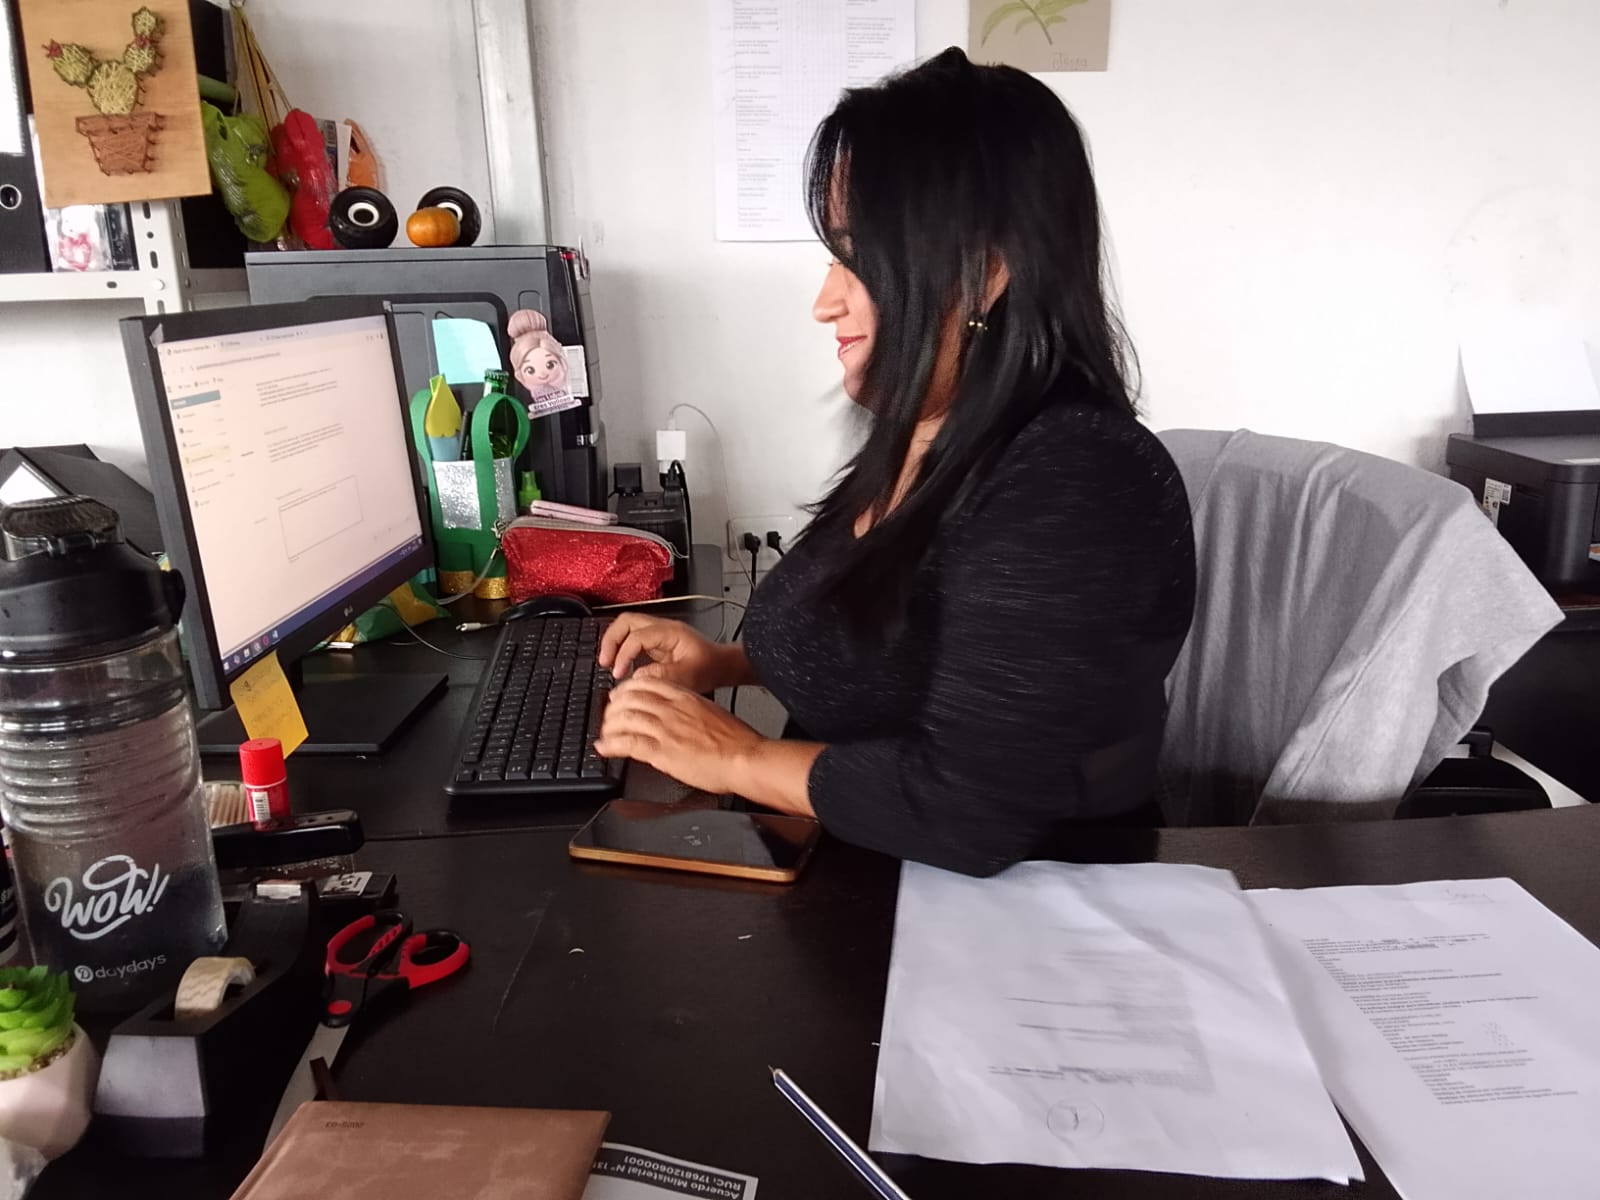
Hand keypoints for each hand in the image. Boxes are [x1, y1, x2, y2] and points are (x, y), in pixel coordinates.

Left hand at [595, 677, 762, 794]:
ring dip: (609, 726)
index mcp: (685, 697)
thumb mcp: (711, 712)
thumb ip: (690, 710)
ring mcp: (666, 729)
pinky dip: (610, 745)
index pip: (645, 683)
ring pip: (624, 718)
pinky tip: (605, 748)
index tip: (620, 697)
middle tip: (608, 717)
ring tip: (605, 734)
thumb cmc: (736, 741)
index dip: (626, 689)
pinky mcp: (662, 752)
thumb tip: (677, 717)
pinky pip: (628, 743)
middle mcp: (672, 709)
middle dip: (613, 708)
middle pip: (629, 698)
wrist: (745, 758)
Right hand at [598, 613, 732, 691]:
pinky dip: (621, 649)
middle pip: (626, 621)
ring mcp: (658, 634)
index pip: (638, 635)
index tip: (619, 672)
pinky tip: (619, 664)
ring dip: (614, 642)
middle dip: (611, 640)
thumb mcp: (690, 676)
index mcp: (671, 632)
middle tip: (604, 661)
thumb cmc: (711, 668)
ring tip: (608, 662)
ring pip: (627, 627)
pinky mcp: (656, 643)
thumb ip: (663, 676)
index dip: (624, 653)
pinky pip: (632, 639)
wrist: (722, 666)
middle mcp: (662, 628)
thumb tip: (636, 676)